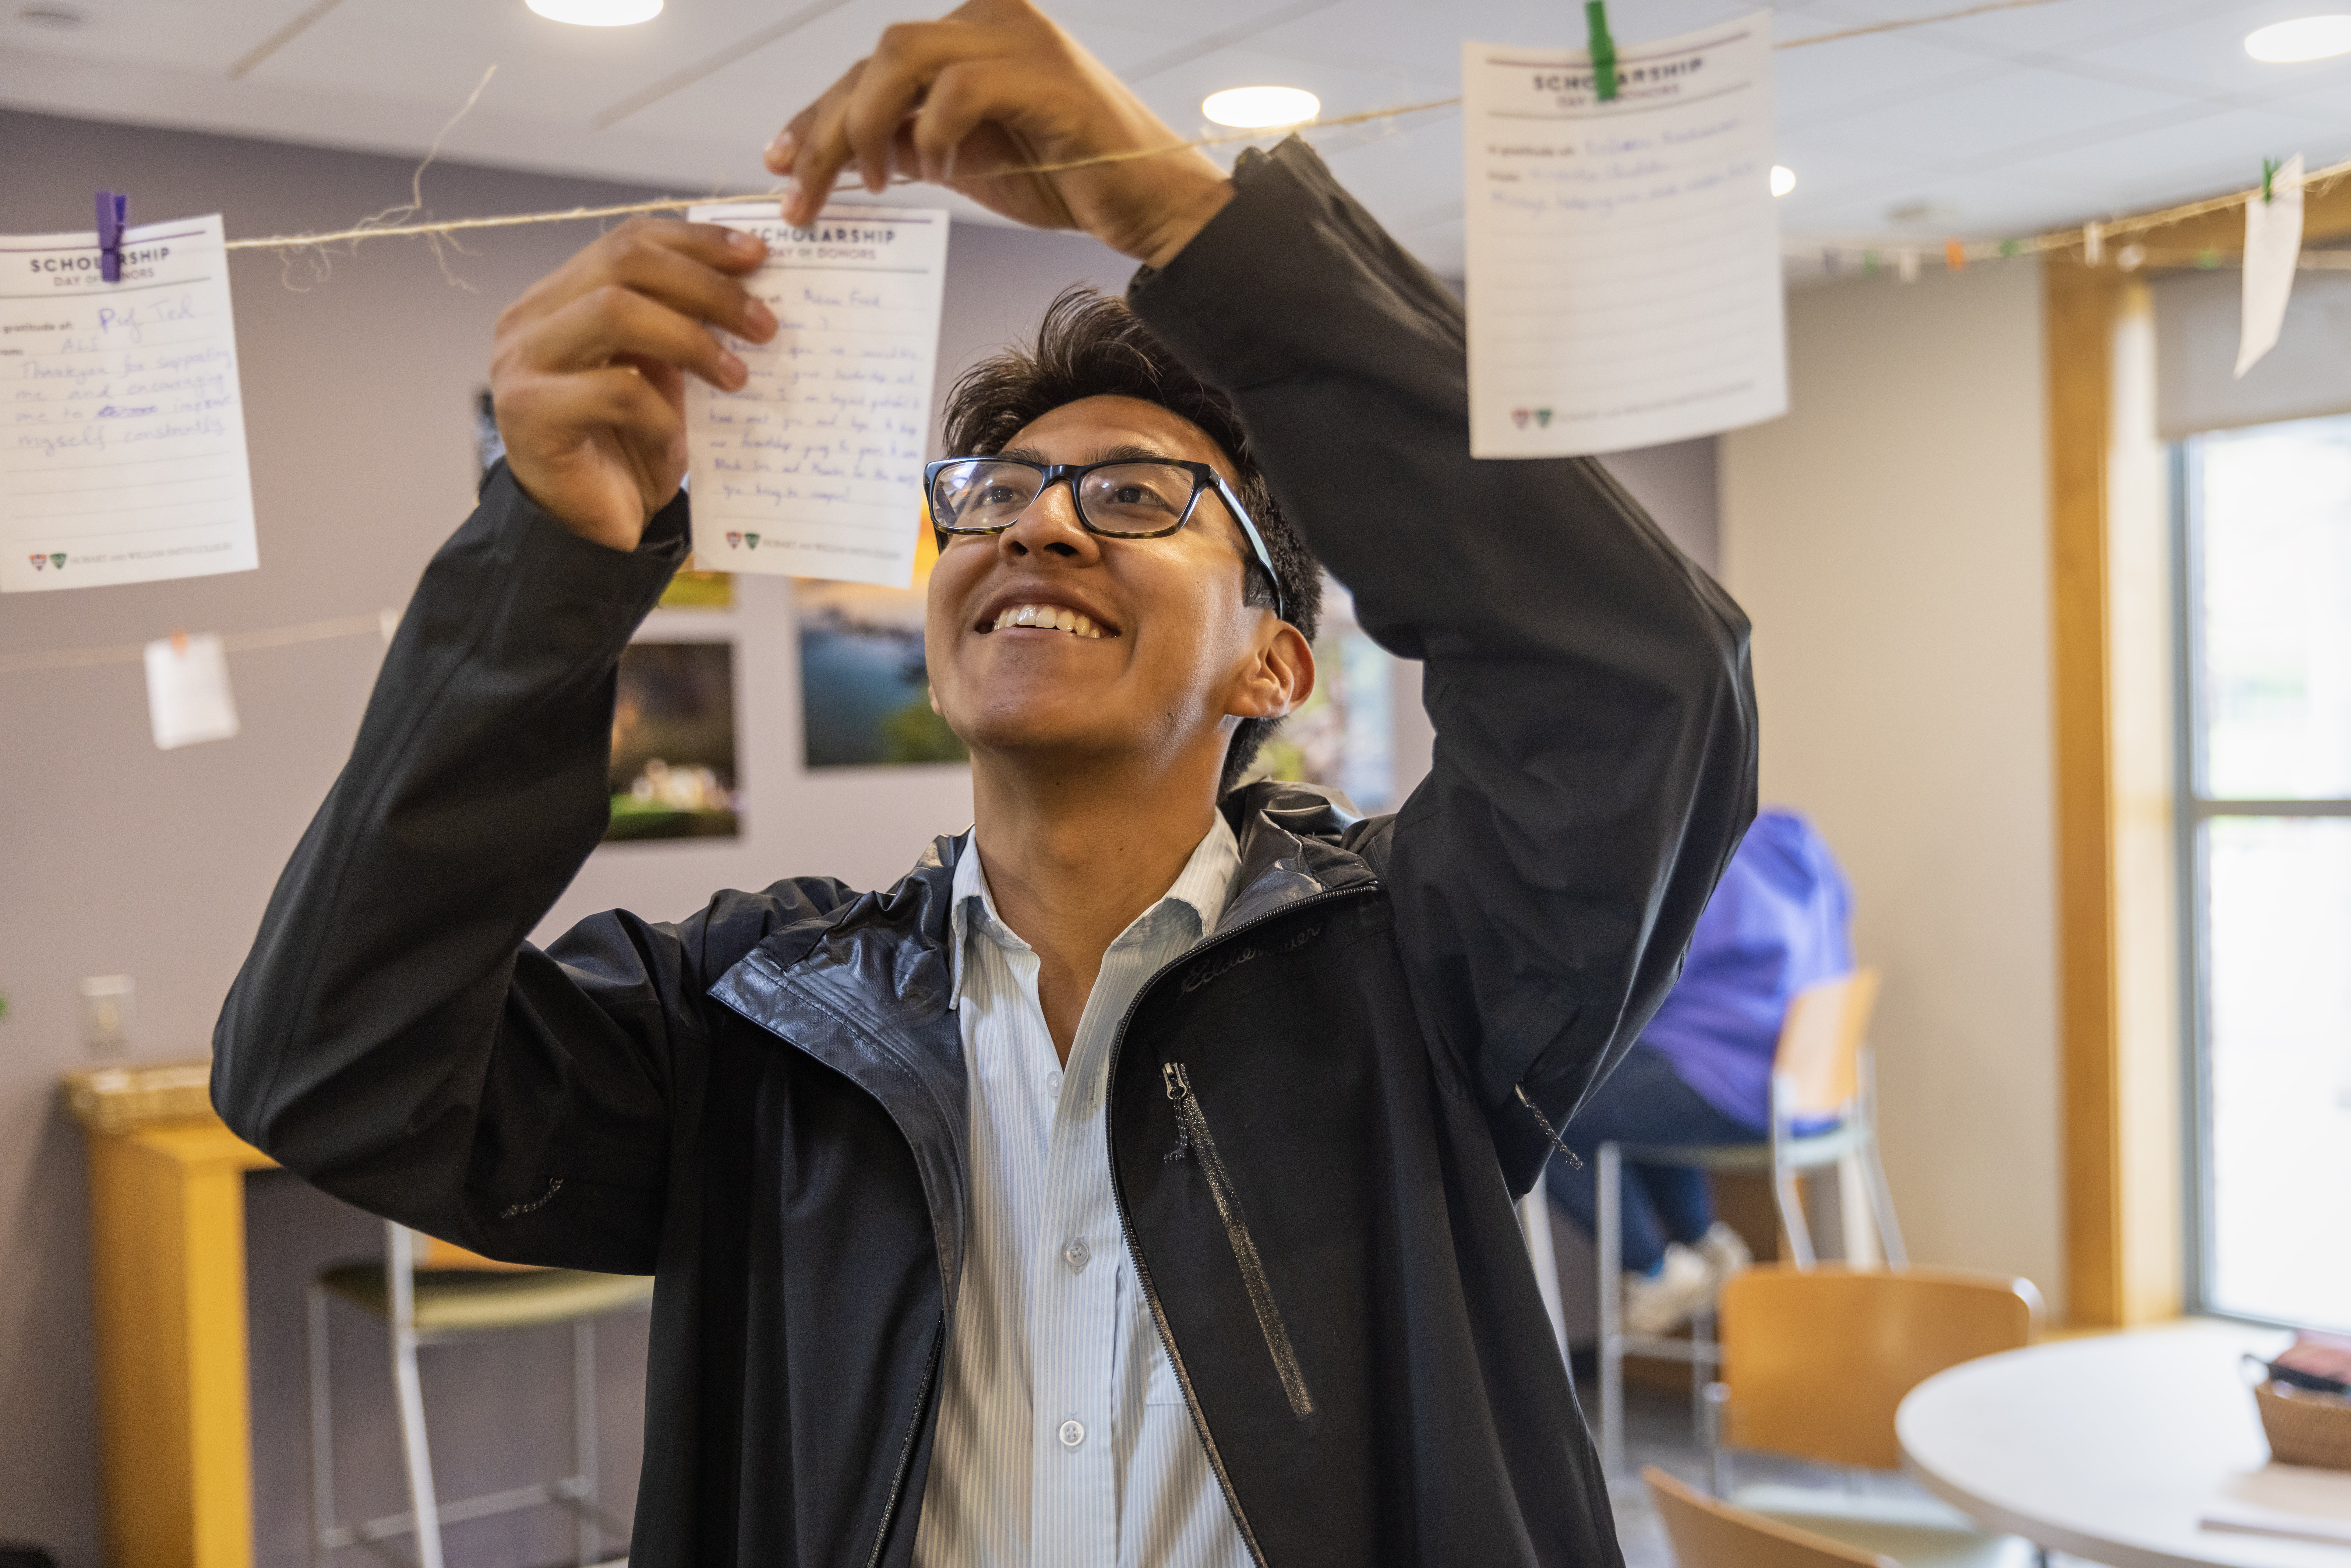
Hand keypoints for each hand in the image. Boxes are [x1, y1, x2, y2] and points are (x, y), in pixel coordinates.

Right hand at [488, 220, 776, 551]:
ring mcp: (522, 362)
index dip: (697, 241)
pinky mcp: (530, 413)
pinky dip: (660, 414)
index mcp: (561, 297)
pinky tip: (679, 444)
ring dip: (691, 340)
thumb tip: (748, 287)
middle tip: (763, 324)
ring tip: (737, 377)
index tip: (759, 256)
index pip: (629, 240)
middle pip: (624, 263)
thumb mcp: (662, 376)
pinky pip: (614, 390)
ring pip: (614, 311)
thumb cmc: (628, 449)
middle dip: (706, 286)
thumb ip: (680, 327)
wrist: (587, 532)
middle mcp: (531, 318)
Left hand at [766, 0, 1232, 268]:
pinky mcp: (1047, 79)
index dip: (816, 114)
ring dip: (871, 125)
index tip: (780, 162)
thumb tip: (839, 153)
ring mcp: (1021, 42)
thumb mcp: (964, 156)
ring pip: (904, 58)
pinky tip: (943, 170)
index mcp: (971, 33)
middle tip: (804, 196)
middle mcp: (992, 19)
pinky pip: (961, 89)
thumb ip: (908, 141)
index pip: (872, 67)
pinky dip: (938, 133)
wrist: (1146, 204)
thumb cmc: (1062, 177)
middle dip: (827, 131)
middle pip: (877, 59)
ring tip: (878, 182)